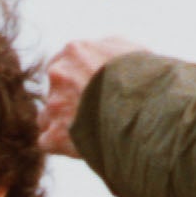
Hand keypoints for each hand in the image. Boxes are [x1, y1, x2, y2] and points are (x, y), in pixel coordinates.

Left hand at [40, 38, 146, 156]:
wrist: (147, 109)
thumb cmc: (146, 79)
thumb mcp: (130, 50)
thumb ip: (107, 49)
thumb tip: (102, 56)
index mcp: (74, 51)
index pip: (63, 64)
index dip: (75, 80)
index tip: (86, 91)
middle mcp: (58, 74)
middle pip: (55, 91)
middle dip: (68, 102)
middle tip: (92, 114)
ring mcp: (54, 104)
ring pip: (48, 116)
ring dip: (62, 124)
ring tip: (89, 133)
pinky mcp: (55, 134)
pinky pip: (48, 141)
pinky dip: (61, 146)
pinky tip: (82, 147)